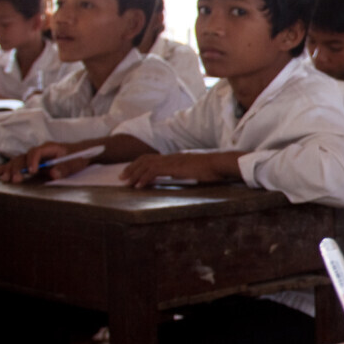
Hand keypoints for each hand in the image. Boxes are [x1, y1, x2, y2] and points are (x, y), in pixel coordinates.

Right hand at [0, 142, 75, 182]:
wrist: (79, 154)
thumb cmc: (77, 157)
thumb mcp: (75, 163)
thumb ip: (65, 168)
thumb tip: (53, 174)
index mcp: (50, 148)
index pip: (37, 152)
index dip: (33, 161)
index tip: (32, 171)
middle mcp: (38, 151)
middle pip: (24, 157)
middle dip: (18, 168)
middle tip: (15, 179)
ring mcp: (33, 157)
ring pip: (17, 161)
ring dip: (9, 170)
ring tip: (2, 178)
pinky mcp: (30, 163)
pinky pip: (16, 166)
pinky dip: (6, 170)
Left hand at [119, 150, 238, 187]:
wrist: (221, 163)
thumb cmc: (215, 168)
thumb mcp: (199, 169)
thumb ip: (190, 171)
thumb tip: (189, 175)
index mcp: (177, 157)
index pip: (154, 158)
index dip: (141, 165)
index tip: (133, 173)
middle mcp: (172, 157)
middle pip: (146, 159)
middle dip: (132, 168)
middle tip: (122, 177)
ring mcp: (172, 161)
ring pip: (146, 164)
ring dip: (134, 174)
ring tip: (126, 182)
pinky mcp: (174, 167)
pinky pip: (153, 172)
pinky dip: (144, 178)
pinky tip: (139, 186)